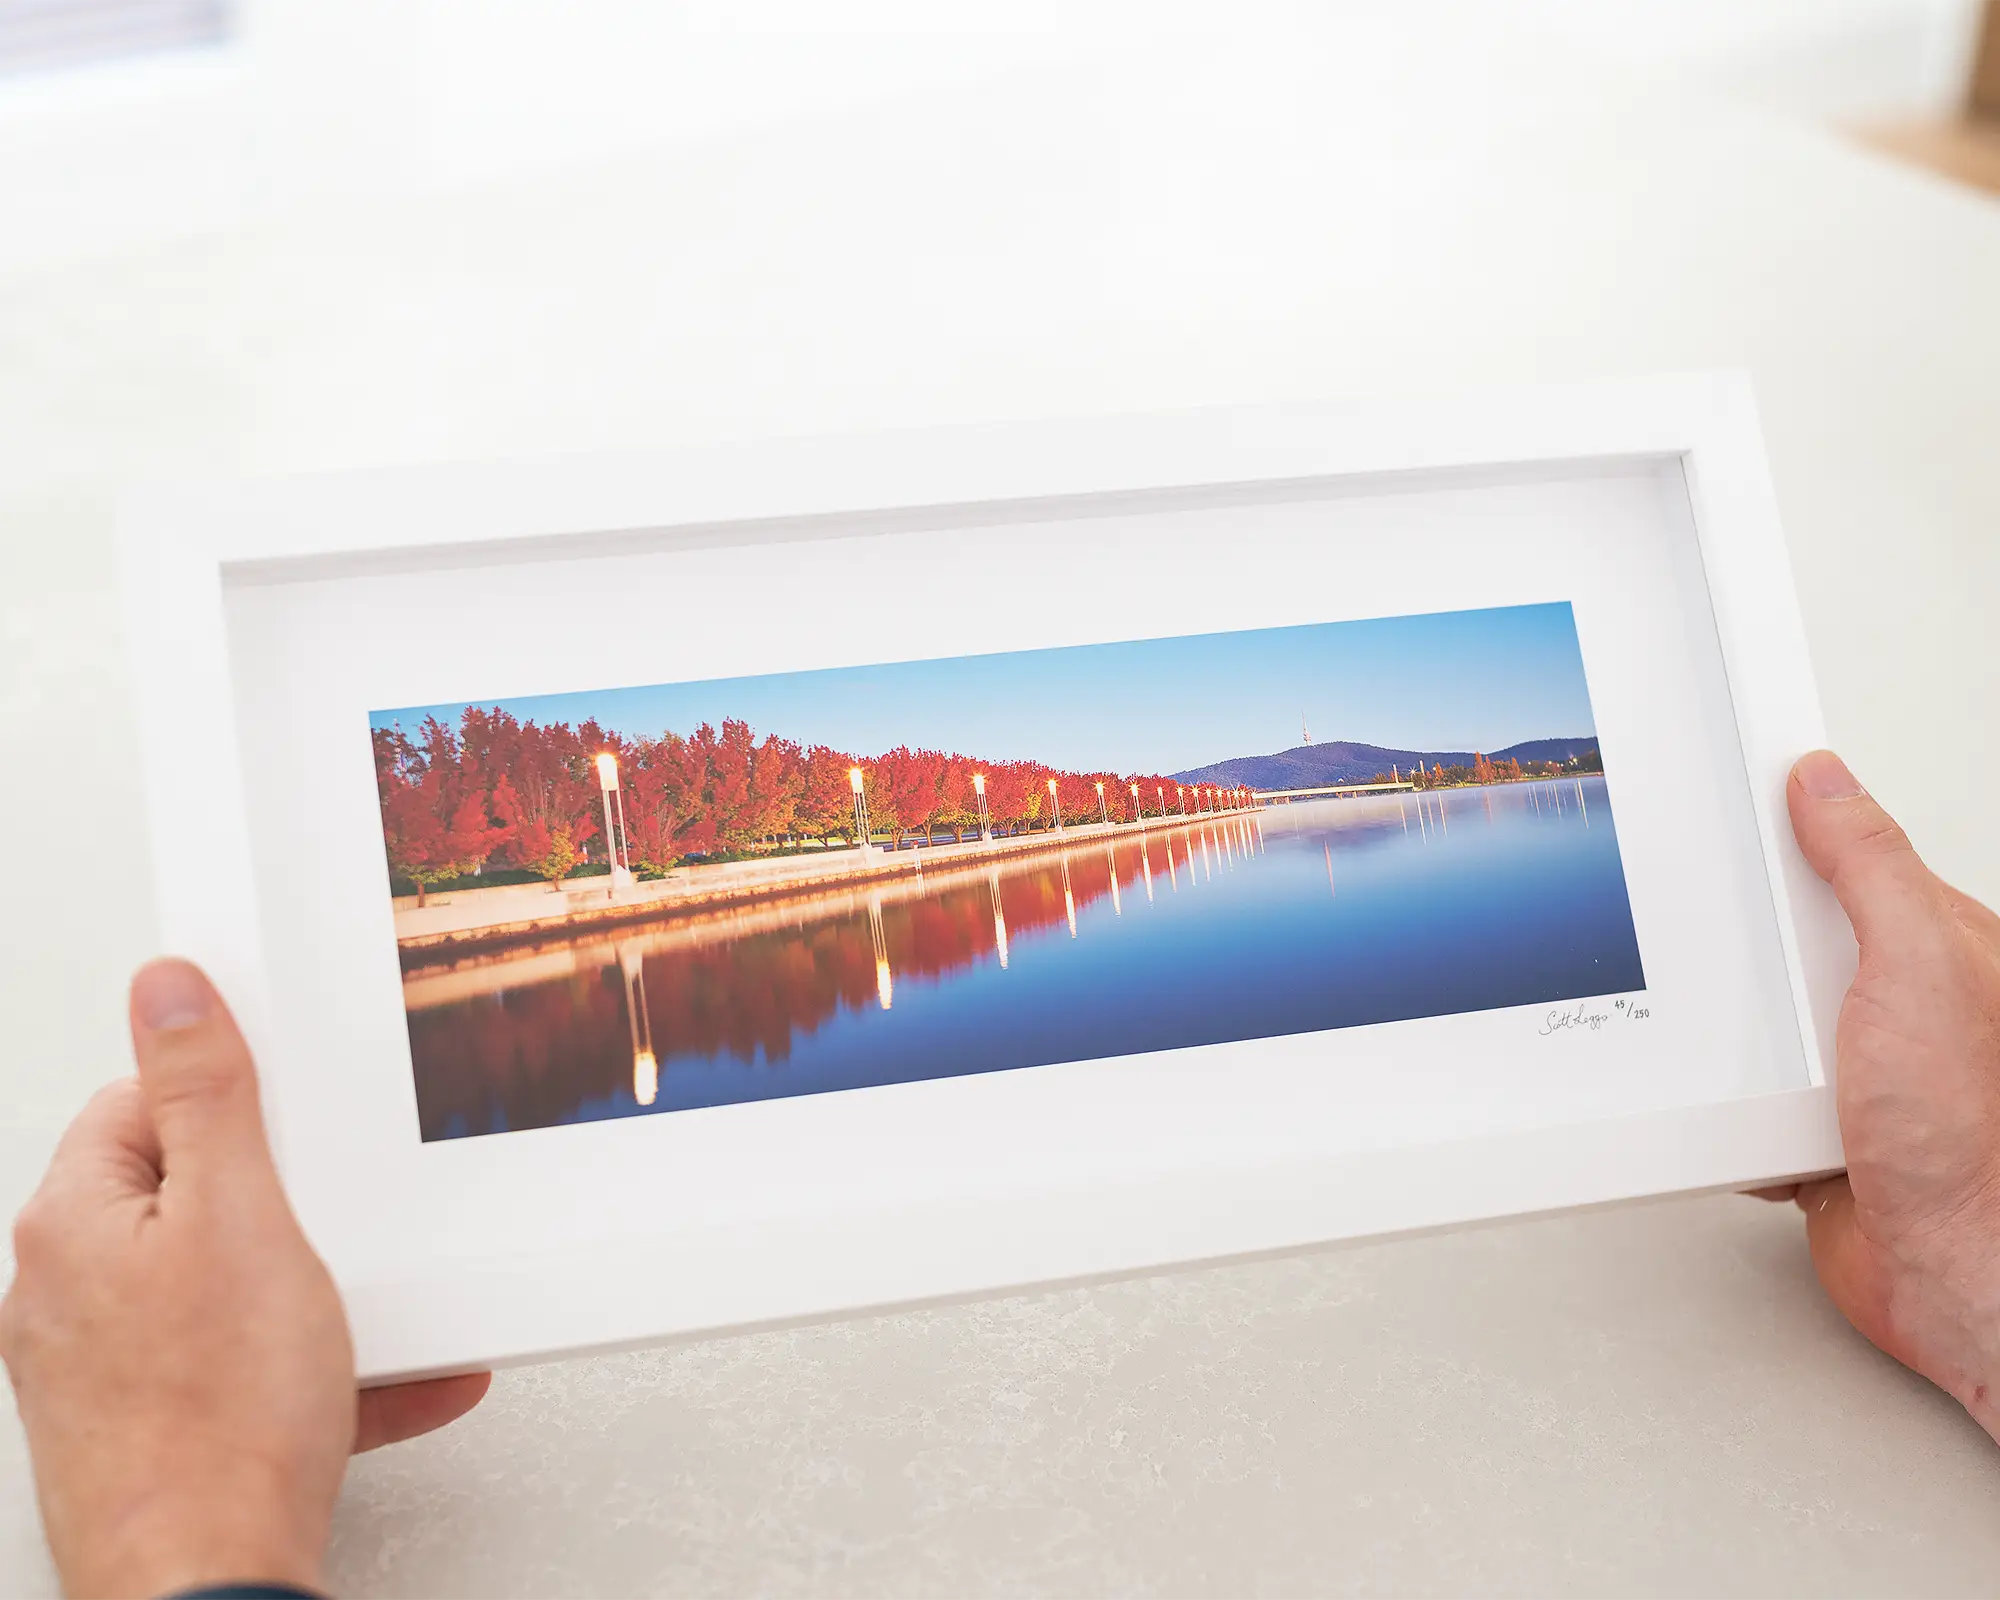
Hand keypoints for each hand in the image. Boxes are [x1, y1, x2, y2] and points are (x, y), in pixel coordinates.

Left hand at [1, 959, 490, 1599]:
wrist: (212, 1581)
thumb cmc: (218, 1420)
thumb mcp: (241, 1214)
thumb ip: (206, 1092)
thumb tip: (165, 989)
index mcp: (75, 1220)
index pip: (143, 1102)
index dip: (234, 1106)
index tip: (290, 1120)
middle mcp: (69, 1290)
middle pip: (192, 1193)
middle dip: (283, 1203)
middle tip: (329, 1222)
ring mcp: (109, 1366)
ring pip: (227, 1287)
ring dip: (311, 1293)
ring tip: (357, 1312)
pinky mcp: (158, 1423)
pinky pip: (246, 1368)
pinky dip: (317, 1368)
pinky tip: (384, 1377)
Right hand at [1768, 751, 1999, 1438]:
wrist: (1962, 1277)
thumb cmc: (1977, 1137)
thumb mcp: (1921, 967)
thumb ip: (1870, 868)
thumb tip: (1825, 781)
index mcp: (1936, 947)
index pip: (1847, 861)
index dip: (1790, 833)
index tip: (1732, 801)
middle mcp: (1896, 1006)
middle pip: (1785, 938)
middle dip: (1746, 948)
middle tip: (1734, 955)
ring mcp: (1855, 1071)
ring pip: (1758, 1021)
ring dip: (1734, 1037)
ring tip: (1742, 1043)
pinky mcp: (1815, 1133)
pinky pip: (1742, 1099)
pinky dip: (1726, 1106)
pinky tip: (1739, 1106)